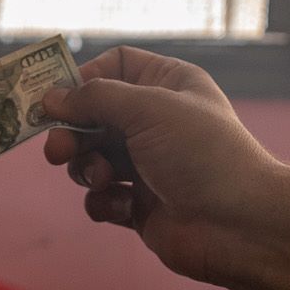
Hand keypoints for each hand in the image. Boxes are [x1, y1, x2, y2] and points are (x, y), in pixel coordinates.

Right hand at [40, 47, 285, 285]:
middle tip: (57, 150)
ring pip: (92, 157)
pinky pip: (102, 196)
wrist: (238, 224)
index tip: (56, 98)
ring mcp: (147, 164)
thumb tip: (51, 98)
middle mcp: (156, 121)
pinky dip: (104, 201)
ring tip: (103, 178)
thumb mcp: (149, 108)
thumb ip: (95, 98)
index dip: (84, 79)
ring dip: (88, 168)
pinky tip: (124, 207)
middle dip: (73, 132)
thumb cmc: (201, 154)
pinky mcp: (139, 204)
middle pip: (94, 115)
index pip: (116, 66)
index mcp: (168, 85)